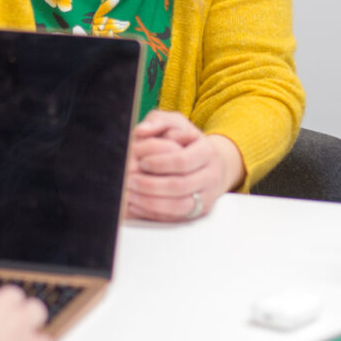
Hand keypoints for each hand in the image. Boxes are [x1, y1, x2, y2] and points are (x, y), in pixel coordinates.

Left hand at [125, 110, 244, 221]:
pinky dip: (152, 213)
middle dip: (150, 185)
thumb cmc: (187, 142)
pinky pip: (175, 218)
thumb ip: (158, 122)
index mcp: (207, 152)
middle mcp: (211, 176)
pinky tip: (135, 205)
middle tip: (128, 181)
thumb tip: (141, 131)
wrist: (209, 164)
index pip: (183, 161)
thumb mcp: (175, 124)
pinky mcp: (197, 212)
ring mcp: (206, 197)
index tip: (142, 161)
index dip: (160, 163)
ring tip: (129, 194)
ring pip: (178, 206)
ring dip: (150, 202)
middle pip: (180, 186)